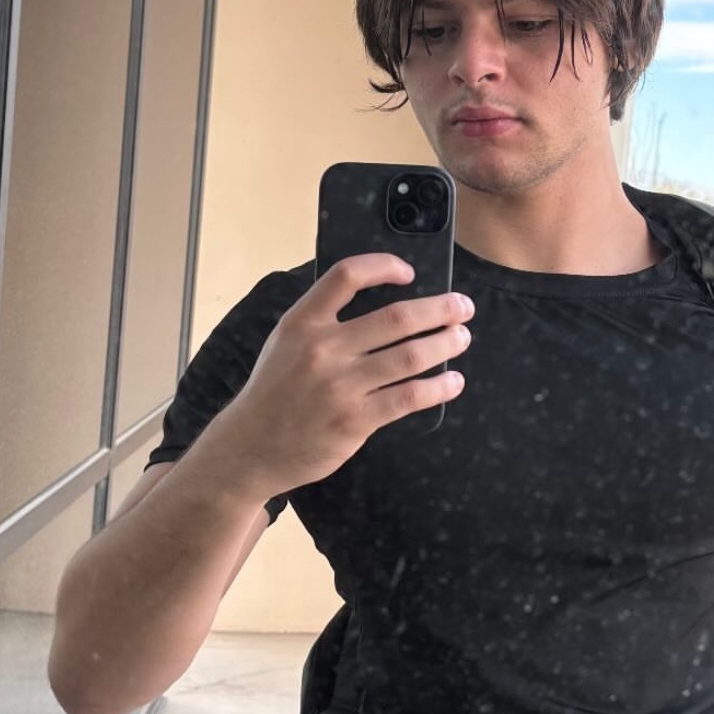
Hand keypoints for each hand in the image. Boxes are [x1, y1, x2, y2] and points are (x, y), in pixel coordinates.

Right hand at [220, 253, 473, 498]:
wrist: (250, 447)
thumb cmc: (275, 392)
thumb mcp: (285, 343)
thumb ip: (322, 319)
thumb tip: (381, 300)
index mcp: (302, 322)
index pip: (347, 276)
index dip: (384, 266)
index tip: (410, 272)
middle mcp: (322, 348)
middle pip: (395, 318)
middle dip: (439, 309)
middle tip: (463, 307)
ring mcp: (339, 386)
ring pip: (409, 357)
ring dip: (444, 343)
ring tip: (461, 337)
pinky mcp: (354, 420)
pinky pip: (408, 398)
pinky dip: (438, 388)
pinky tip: (452, 381)